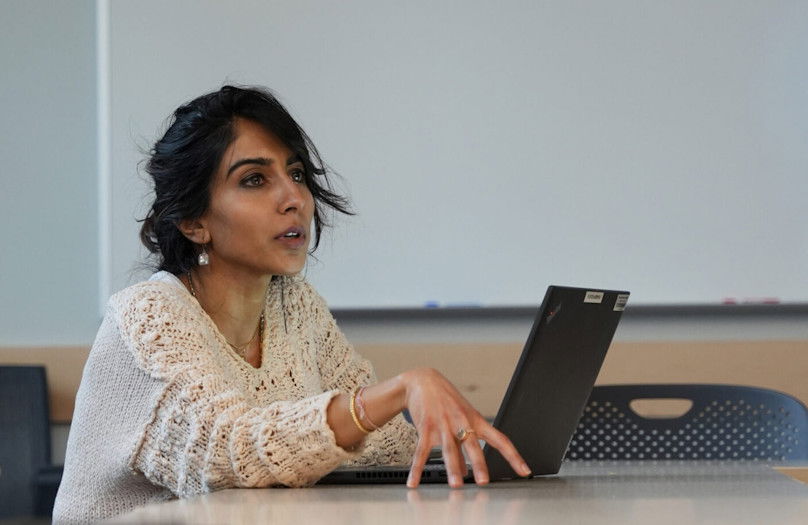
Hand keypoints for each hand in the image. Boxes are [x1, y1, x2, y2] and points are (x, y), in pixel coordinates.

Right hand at [399, 368, 531, 487]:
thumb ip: (464, 446)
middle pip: (473, 445)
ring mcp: (443, 424)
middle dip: (479, 464)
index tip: (525, 471)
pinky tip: (414, 481)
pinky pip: (421, 451)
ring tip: (455, 485)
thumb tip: (465, 472)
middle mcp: (462, 422)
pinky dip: (417, 468)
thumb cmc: (446, 401)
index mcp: (476, 420)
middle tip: (483, 482)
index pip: (500, 439)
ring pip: (449, 449)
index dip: (514, 456)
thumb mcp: (461, 419)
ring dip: (452, 468)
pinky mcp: (426, 426)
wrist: (423, 380)